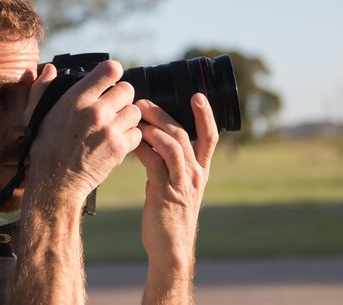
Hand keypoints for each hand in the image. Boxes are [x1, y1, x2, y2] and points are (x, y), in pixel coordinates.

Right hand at [25, 60, 142, 203]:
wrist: (54, 183)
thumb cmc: (43, 147)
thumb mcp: (35, 114)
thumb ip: (43, 87)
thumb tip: (51, 68)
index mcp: (77, 98)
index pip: (111, 69)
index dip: (112, 73)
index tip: (108, 81)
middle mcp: (96, 111)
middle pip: (128, 89)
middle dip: (120, 96)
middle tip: (111, 106)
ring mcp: (110, 130)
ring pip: (135, 111)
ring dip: (126, 116)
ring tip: (113, 124)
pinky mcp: (119, 148)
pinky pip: (137, 133)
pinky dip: (130, 136)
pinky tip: (115, 140)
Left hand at [135, 93, 217, 266]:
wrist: (170, 248)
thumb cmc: (168, 214)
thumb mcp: (174, 185)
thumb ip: (167, 162)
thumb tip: (148, 137)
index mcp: (199, 170)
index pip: (210, 136)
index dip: (206, 114)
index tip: (197, 94)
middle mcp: (195, 173)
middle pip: (185, 133)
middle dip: (164, 114)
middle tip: (144, 101)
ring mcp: (182, 182)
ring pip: (173, 144)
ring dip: (154, 126)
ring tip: (137, 115)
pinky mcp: (166, 192)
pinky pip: (156, 162)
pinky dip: (144, 147)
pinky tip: (133, 140)